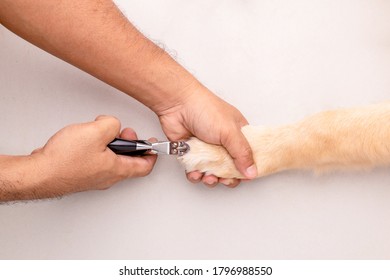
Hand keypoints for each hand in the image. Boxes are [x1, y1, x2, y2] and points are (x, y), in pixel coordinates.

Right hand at [27, 115, 156, 198]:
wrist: (39, 173)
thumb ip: (112, 124)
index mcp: (117, 169)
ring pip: (111, 159)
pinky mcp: (81, 174)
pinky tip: (87, 139)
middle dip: (129, 143)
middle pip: (128, 161)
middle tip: (123, 131)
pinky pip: (97, 160)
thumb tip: (113, 124)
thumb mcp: (96, 132)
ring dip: (112, 144)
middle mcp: (107, 177)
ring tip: (100, 132)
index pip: (144, 166)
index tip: (153, 145)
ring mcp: (93, 177)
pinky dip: (98, 148)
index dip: (152, 154)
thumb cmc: (64, 160)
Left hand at [157, 84, 256, 187]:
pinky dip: (195, 175)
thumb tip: (252, 172)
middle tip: (223, 179)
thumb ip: (242, 153)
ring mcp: (207, 149)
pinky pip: (195, 171)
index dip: (247, 169)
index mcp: (237, 134)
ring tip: (208, 177)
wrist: (177, 105)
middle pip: (230, 168)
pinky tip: (195, 173)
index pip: (248, 156)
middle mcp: (223, 143)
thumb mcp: (230, 132)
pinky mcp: (192, 154)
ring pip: (212, 172)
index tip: (244, 177)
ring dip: (210, 179)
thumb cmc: (205, 110)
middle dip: (227, 178)